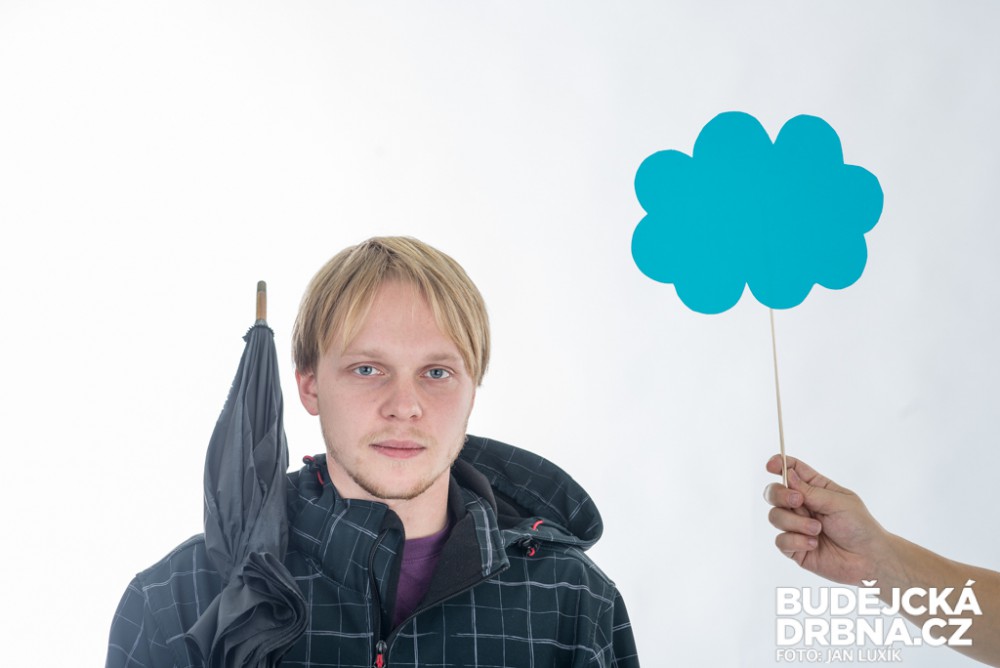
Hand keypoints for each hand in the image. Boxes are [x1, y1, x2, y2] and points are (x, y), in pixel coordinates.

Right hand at [764, 455, 891, 584]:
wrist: (868, 559)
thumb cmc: (859, 527)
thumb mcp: (838, 502)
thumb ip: (810, 490)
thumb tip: (788, 474)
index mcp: (814, 489)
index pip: (791, 470)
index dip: (778, 464)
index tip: (771, 466)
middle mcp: (801, 506)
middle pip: (774, 492)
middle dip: (781, 495)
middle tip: (798, 501)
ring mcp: (796, 527)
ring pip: (775, 516)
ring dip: (795, 523)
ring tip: (817, 530)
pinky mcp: (794, 547)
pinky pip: (780, 541)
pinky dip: (796, 541)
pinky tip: (814, 544)